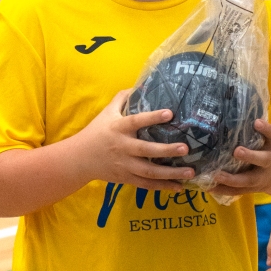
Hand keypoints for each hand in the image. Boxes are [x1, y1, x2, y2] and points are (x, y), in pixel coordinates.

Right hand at [73, 90, 195, 190]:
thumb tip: (142, 84)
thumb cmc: (97, 131)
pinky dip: (162, 186)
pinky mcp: (126, 178)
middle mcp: (122, 147)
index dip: (152, 117)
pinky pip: (146, 184)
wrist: (79, 159)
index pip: (136, 121)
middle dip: (167, 150)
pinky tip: (179, 186)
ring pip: (149, 172)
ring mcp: (125, 165)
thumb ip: (123, 98)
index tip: (170, 113)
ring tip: (190, 171)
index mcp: (118, 128)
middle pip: (146, 151)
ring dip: (171, 173)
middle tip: (186, 148)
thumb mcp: (107, 112)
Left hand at [208, 119, 270, 197]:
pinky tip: (210, 188)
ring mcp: (261, 177)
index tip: (256, 122)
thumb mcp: (266, 140)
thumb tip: (230, 108)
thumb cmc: (266, 150)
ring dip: (232, 178)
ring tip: (216, 175)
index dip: (265, 129)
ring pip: (248, 180)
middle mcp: (269, 161)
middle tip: (237, 151)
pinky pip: (237, 191)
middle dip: (250, 156)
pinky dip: (223, 190)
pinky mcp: (252, 189)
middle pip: (262, 159)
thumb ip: (253, 130)